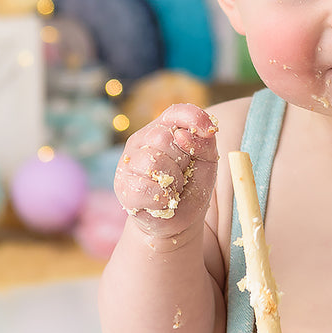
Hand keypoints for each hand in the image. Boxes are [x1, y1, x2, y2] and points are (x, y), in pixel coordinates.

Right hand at [114, 103, 218, 240]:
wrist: (179, 220)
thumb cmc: (192, 185)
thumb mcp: (208, 162)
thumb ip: (205, 143)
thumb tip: (182, 135)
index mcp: (163, 128)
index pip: (176, 112)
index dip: (193, 117)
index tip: (208, 131)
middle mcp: (142, 140)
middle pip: (164, 138)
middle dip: (183, 161)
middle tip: (183, 174)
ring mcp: (128, 163)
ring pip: (153, 162)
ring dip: (173, 181)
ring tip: (173, 188)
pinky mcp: (123, 188)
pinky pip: (146, 188)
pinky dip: (163, 199)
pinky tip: (162, 201)